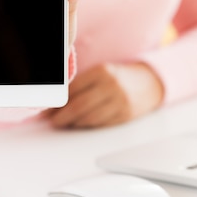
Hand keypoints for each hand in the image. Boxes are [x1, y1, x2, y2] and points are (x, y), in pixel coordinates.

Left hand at [43, 62, 164, 127]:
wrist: (149, 83)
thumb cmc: (119, 78)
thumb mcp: (102, 72)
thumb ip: (81, 84)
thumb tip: (57, 102)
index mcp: (102, 71)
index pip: (73, 89)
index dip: (57, 102)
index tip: (47, 109)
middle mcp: (112, 85)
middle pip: (79, 106)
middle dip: (61, 116)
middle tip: (52, 120)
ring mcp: (120, 102)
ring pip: (89, 118)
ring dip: (73, 123)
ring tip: (65, 122)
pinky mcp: (125, 115)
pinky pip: (101, 124)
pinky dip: (87, 126)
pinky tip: (80, 124)